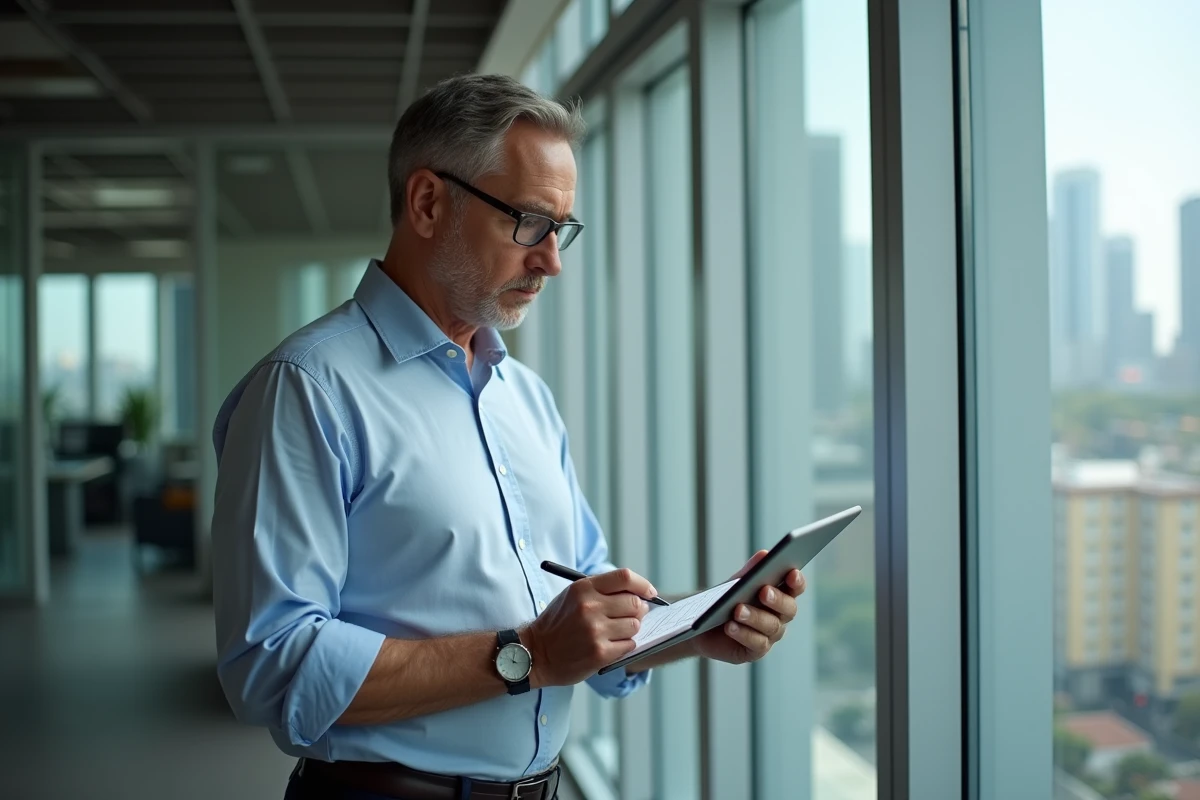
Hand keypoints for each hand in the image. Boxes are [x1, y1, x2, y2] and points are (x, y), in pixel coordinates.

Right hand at [523, 568, 657, 686]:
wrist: (535, 653)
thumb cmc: (558, 623)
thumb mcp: (573, 596)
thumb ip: (602, 591)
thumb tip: (639, 594)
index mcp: (584, 588)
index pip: (625, 577)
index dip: (643, 585)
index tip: (650, 593)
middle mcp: (590, 607)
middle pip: (634, 602)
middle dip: (639, 609)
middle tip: (633, 615)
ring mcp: (595, 631)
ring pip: (635, 625)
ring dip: (631, 629)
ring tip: (616, 632)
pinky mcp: (599, 653)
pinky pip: (629, 645)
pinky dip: (624, 646)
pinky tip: (610, 645)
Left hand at [691, 550, 805, 664]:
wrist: (704, 624)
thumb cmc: (726, 600)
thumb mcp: (736, 584)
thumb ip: (751, 571)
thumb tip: (765, 554)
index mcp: (781, 595)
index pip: (796, 587)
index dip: (797, 581)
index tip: (792, 573)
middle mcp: (780, 616)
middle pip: (788, 609)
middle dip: (777, 599)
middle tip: (763, 591)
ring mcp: (770, 635)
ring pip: (771, 626)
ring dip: (755, 616)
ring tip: (737, 609)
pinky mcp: (756, 651)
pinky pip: (756, 643)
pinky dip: (743, 633)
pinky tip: (730, 626)